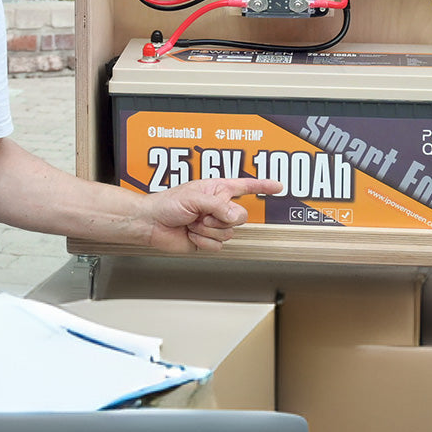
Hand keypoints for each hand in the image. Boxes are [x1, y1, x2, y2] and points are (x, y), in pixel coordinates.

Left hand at [143, 177, 280, 252]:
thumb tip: (236, 216)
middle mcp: (219, 206)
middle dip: (220, 218)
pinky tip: (191, 234)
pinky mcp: (208, 240)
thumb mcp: (194, 198)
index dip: (263, 186)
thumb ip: (219, 206)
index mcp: (217, 189)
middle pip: (241, 216)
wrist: (152, 224)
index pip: (245, 186)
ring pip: (229, 233)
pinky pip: (218, 245)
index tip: (278, 187)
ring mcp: (214, 224)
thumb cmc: (167, 204)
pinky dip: (203, 241)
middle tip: (202, 215)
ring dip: (208, 230)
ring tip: (193, 223)